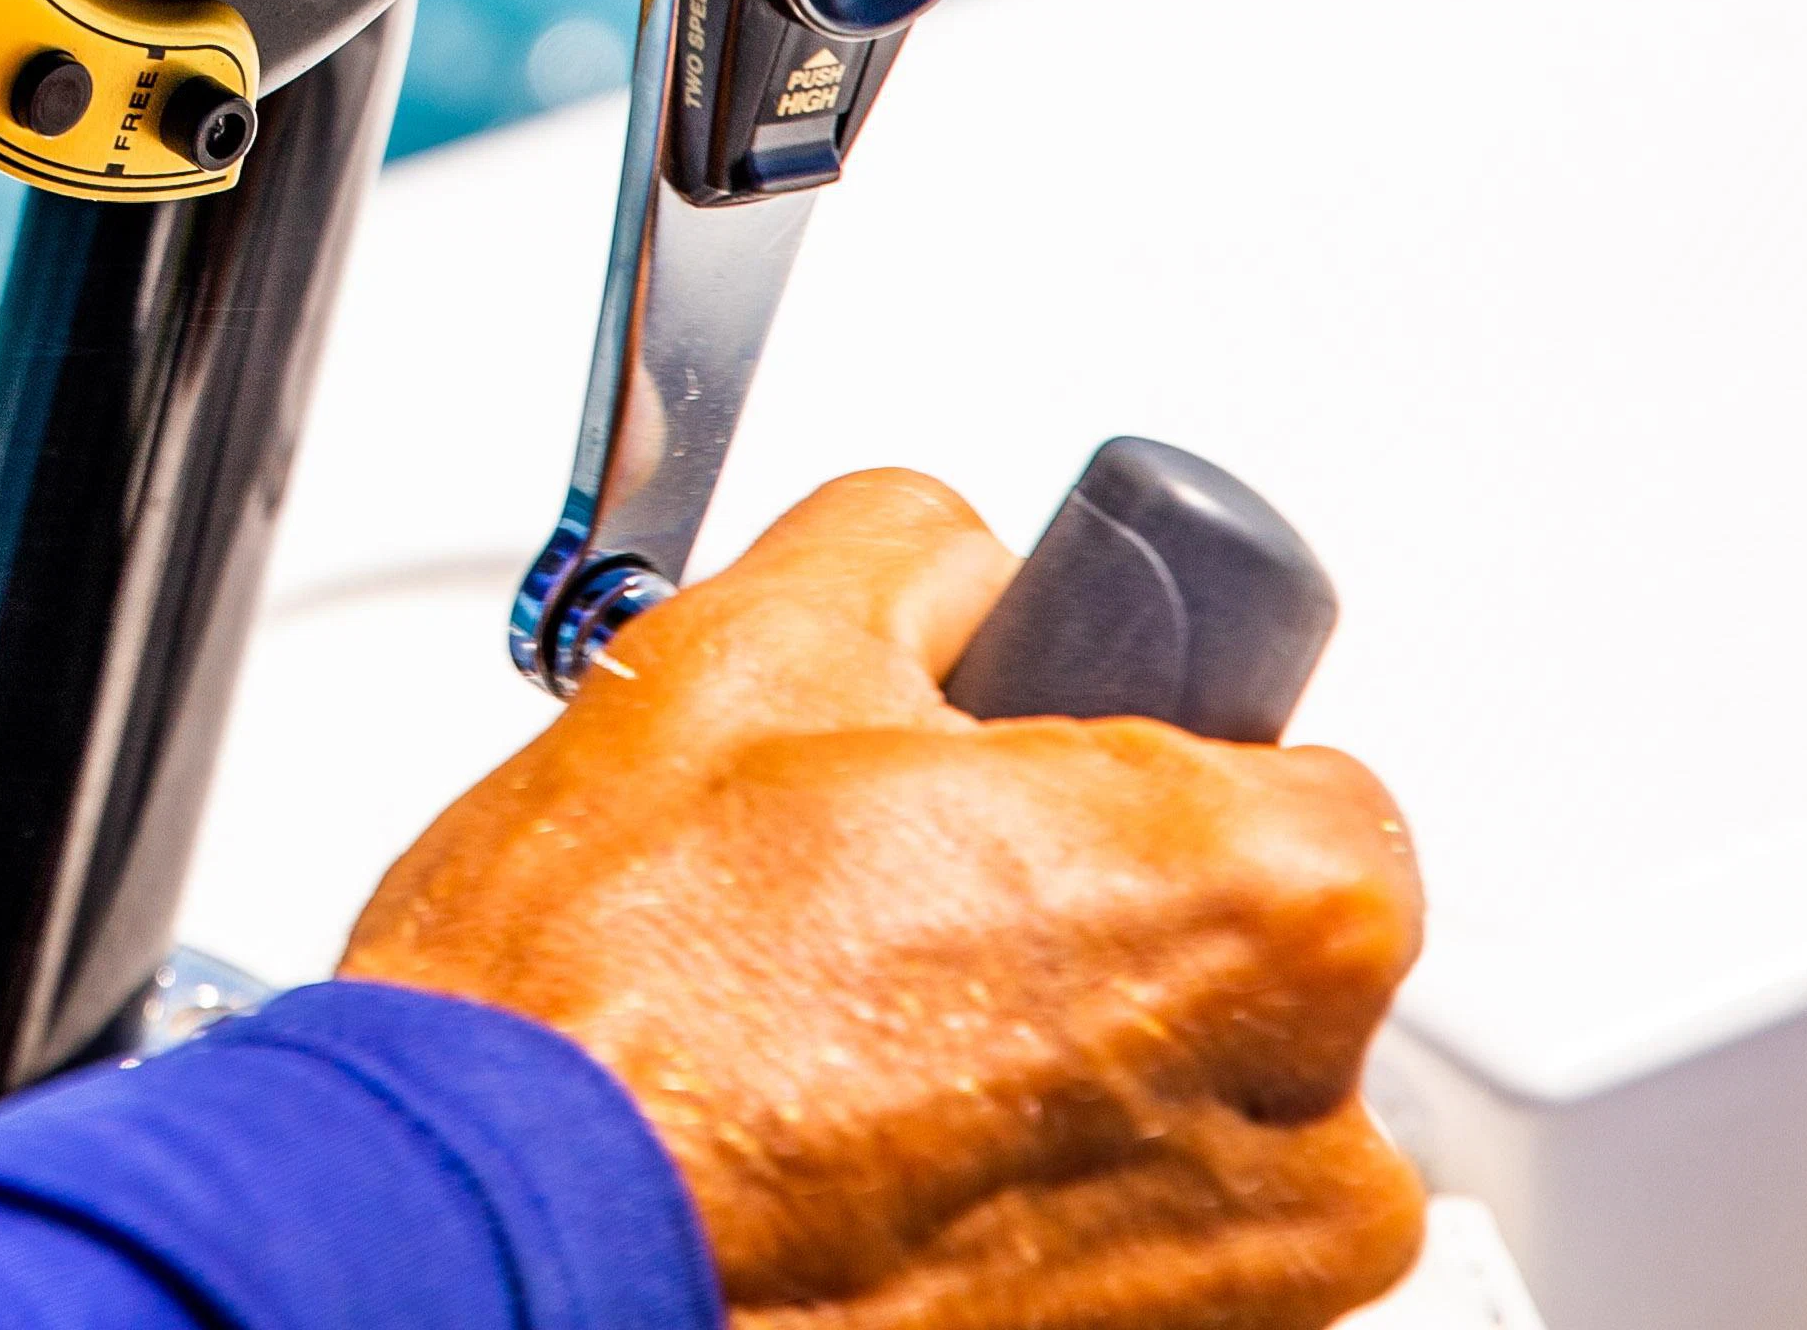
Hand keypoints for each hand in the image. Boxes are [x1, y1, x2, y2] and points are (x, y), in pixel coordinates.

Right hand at [341, 472, 1427, 1329]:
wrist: (500, 1259)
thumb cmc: (615, 1016)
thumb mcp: (747, 645)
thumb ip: (920, 551)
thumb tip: (960, 573)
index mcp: (1269, 908)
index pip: (1285, 761)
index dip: (1116, 751)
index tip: (1009, 784)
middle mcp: (1306, 1132)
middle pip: (1250, 950)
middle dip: (1094, 915)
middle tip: (896, 908)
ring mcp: (1242, 1295)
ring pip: (1185, 1108)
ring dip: (1059, 1068)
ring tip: (851, 1045)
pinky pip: (1127, 1243)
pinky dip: (1020, 1200)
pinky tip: (867, 1160)